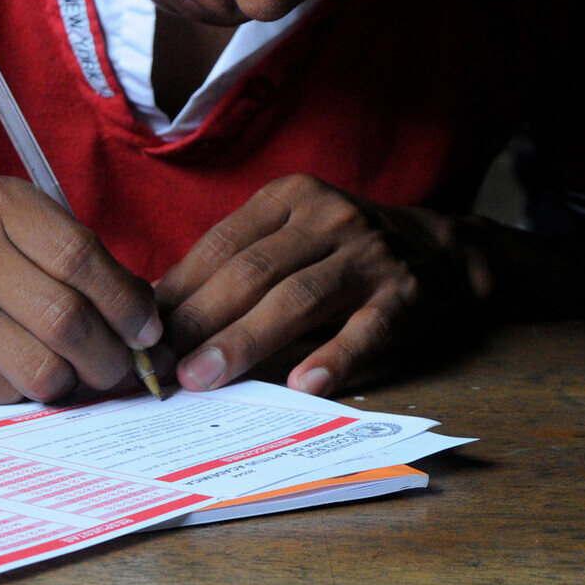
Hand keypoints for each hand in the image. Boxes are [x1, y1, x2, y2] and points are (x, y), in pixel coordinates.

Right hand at [0, 176, 161, 403]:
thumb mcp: (9, 227)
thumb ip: (74, 260)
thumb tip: (148, 318)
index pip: (83, 257)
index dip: (127, 303)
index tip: (147, 330)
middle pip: (68, 319)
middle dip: (111, 356)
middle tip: (122, 367)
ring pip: (42, 367)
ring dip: (74, 383)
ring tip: (77, 375)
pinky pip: (5, 391)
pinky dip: (26, 391)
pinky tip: (17, 372)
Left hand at [154, 174, 489, 396]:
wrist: (443, 252)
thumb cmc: (341, 254)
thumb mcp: (287, 240)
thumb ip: (231, 268)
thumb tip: (154, 310)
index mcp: (287, 199)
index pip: (220, 245)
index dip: (177, 290)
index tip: (141, 334)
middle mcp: (327, 218)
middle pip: (251, 272)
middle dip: (200, 321)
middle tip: (162, 366)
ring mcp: (369, 256)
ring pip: (297, 299)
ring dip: (245, 341)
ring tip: (205, 378)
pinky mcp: (405, 296)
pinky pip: (365, 329)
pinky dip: (334, 357)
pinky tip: (304, 385)